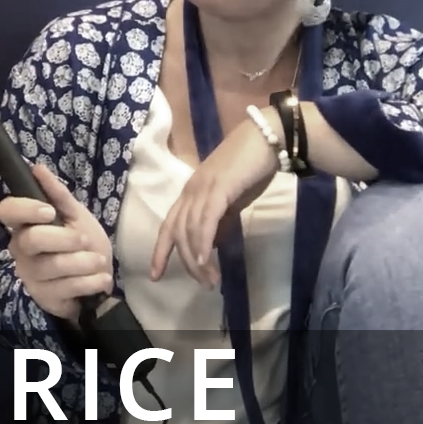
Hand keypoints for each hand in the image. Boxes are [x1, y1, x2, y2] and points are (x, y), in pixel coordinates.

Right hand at [0, 164, 112, 322]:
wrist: (98, 276)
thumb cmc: (83, 242)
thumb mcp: (77, 215)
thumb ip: (58, 194)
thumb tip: (37, 167)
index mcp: (25, 225)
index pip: (6, 211)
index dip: (25, 209)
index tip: (49, 212)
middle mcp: (21, 249)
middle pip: (32, 239)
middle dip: (65, 238)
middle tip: (84, 240)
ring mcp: (31, 275)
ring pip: (54, 266)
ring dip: (85, 262)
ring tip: (99, 261)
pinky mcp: (44, 297)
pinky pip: (67, 287)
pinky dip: (90, 281)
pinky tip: (100, 278)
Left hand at [152, 116, 280, 285]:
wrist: (267, 138)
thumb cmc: (251, 168)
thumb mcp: (232, 201)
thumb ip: (220, 220)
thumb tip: (211, 245)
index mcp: (190, 193)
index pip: (169, 226)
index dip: (160, 251)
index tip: (155, 276)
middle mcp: (190, 191)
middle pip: (177, 232)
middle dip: (185, 263)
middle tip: (204, 285)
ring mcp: (202, 188)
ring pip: (190, 230)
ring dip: (198, 260)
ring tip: (210, 280)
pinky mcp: (219, 188)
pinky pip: (206, 220)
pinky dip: (203, 243)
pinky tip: (205, 260)